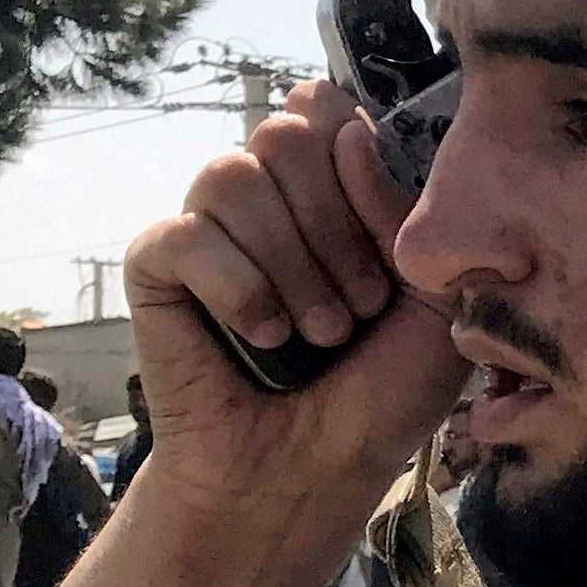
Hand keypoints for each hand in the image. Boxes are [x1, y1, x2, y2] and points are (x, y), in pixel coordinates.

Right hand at [24, 81, 468, 586]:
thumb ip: (401, 206)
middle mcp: (271, 200)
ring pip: (234, 171)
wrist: (310, 476)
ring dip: (293, 262)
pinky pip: (183, 232)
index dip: (363, 164)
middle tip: (357, 310)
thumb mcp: (429, 302)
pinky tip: (262, 338)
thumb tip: (340, 122)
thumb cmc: (378, 398)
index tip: (390, 255)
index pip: (330, 110)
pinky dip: (237, 287)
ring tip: (315, 334)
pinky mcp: (157, 268)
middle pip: (286, 131)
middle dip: (337, 226)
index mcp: (335, 192)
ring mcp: (211, 229)